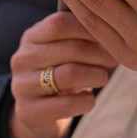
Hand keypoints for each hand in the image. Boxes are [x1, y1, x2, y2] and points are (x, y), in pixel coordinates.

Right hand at [9, 11, 116, 137]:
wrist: (35, 114)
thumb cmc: (56, 75)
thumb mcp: (60, 51)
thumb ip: (76, 36)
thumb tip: (112, 27)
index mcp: (30, 38)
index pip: (60, 23)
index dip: (89, 29)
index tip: (108, 38)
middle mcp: (22, 59)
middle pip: (71, 48)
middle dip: (101, 54)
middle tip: (114, 61)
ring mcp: (22, 86)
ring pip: (71, 74)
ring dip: (96, 76)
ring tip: (102, 78)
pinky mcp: (28, 111)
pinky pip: (68, 104)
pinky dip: (87, 101)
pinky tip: (88, 99)